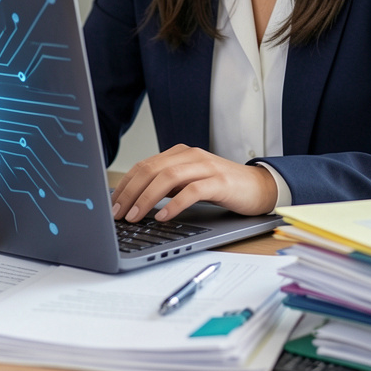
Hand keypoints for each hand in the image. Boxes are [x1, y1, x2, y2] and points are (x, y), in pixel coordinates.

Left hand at [110, 144, 277, 221]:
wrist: (258, 187)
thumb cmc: (220, 187)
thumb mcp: (188, 183)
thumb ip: (166, 186)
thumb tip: (135, 201)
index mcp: (179, 154)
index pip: (144, 165)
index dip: (125, 185)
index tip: (112, 204)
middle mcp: (190, 155)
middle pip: (151, 169)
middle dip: (130, 192)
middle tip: (118, 213)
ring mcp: (205, 167)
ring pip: (168, 177)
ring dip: (147, 198)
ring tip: (135, 216)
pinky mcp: (219, 182)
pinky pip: (192, 191)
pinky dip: (175, 205)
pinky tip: (163, 217)